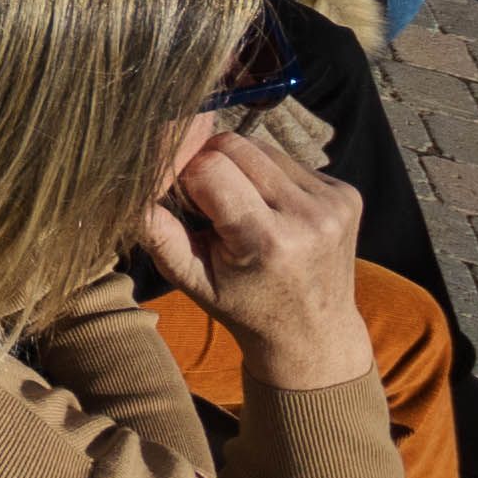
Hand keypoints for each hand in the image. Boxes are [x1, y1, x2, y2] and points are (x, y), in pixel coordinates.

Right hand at [136, 128, 372, 391]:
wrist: (313, 332)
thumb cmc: (244, 306)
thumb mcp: (192, 280)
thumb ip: (160, 235)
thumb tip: (130, 192)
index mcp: (268, 241)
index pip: (208, 167)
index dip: (183, 175)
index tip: (180, 201)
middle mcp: (308, 216)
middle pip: (235, 145)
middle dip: (208, 162)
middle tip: (204, 201)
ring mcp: (334, 202)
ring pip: (261, 146)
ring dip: (239, 166)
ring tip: (238, 207)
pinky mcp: (347, 193)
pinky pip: (288, 159)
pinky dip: (267, 174)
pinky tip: (268, 208)